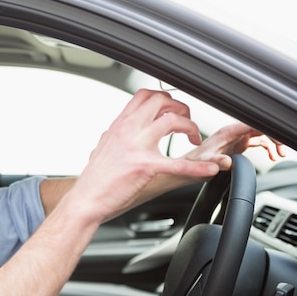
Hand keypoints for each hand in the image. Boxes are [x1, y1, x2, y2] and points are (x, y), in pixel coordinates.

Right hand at [71, 89, 222, 222]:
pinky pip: (178, 163)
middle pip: (161, 101)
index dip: (164, 99)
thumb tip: (122, 130)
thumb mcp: (104, 146)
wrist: (86, 199)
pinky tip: (210, 170)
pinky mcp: (145, 167)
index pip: (144, 96)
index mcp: (119, 125)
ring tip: (194, 140)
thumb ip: (118, 134)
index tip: (172, 110)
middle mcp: (128, 130)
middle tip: (187, 124)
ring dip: (191, 127)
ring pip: (172, 121)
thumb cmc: (94, 179)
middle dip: (181, 108)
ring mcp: (136, 147)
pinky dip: (198, 167)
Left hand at [183, 121, 285, 171]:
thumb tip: (229, 162)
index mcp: (227, 132)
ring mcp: (236, 137)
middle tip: (282, 151)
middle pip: (260, 127)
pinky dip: (267, 147)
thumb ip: (218, 162)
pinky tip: (271, 157)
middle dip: (274, 137)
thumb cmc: (193, 164)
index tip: (279, 140)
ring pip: (261, 134)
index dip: (268, 129)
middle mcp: (233, 132)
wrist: (187, 168)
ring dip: (273, 143)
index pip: (253, 123)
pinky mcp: (237, 144)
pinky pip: (258, 141)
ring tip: (278, 155)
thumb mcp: (205, 165)